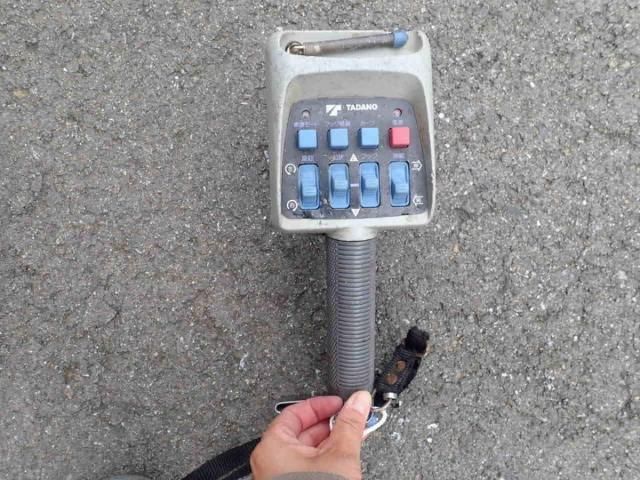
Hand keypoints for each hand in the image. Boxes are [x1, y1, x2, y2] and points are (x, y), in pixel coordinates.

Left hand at [250, 391, 371, 479]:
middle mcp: (270, 461)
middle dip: (330, 424)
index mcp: (273, 447)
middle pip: (301, 431)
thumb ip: (350, 424)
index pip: (296, 412)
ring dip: (331, 442)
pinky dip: (326, 459)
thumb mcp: (340, 456)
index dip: (321, 404)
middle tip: (351, 419)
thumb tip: (358, 402)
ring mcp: (279, 477)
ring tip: (353, 439)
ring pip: (306, 450)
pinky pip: (306, 466)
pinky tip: (344, 459)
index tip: (340, 403)